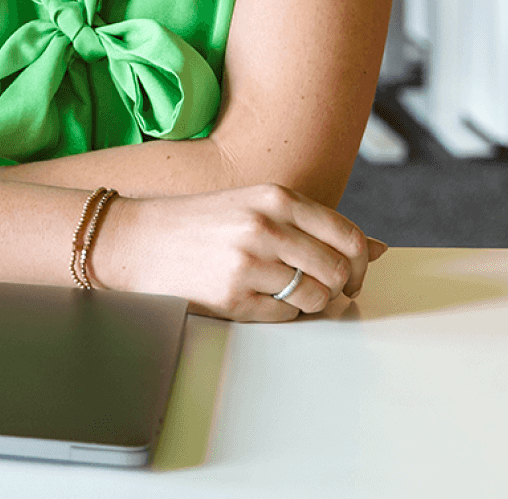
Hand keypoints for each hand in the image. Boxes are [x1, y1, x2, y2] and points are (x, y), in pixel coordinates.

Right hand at [93, 184, 385, 321]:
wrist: (137, 238)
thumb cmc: (200, 222)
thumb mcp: (257, 206)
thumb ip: (314, 224)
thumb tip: (378, 248)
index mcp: (276, 196)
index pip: (347, 235)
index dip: (360, 264)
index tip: (352, 275)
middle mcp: (266, 224)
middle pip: (338, 271)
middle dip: (339, 290)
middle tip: (325, 293)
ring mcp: (249, 261)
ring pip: (315, 298)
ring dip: (310, 305)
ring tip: (286, 295)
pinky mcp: (233, 295)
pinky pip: (285, 318)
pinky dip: (282, 316)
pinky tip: (260, 300)